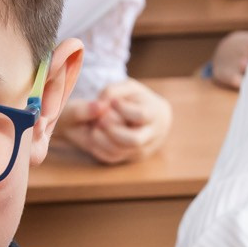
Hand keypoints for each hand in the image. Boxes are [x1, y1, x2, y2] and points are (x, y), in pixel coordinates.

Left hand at [56, 79, 172, 163]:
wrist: (152, 119)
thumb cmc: (136, 99)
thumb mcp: (127, 88)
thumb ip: (112, 91)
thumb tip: (99, 105)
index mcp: (154, 114)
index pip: (141, 115)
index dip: (123, 109)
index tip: (112, 101)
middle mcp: (150, 135)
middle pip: (134, 140)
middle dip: (113, 130)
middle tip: (100, 120)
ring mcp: (141, 149)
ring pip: (121, 152)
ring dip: (103, 140)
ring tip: (95, 126)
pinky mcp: (129, 158)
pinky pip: (112, 158)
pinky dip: (99, 148)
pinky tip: (93, 136)